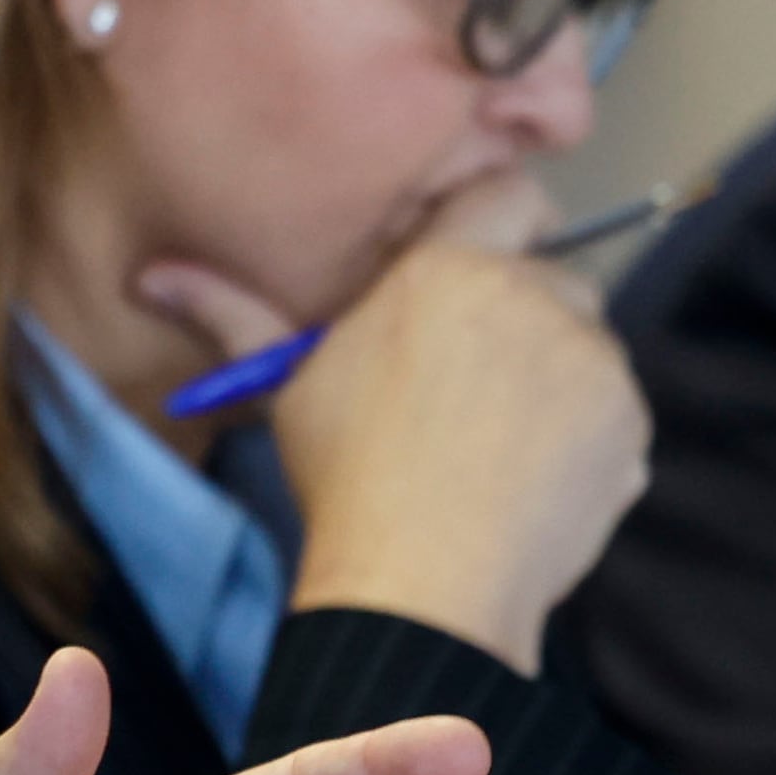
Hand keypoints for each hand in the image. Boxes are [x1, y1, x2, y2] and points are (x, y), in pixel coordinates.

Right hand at [145, 174, 645, 672]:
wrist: (425, 582)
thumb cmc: (349, 475)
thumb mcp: (289, 381)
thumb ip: (234, 313)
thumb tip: (149, 276)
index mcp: (446, 267)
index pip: (512, 192)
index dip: (506, 221)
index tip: (489, 262)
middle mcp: (527, 295)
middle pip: (554, 276)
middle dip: (527, 315)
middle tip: (476, 379)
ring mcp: (588, 357)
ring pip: (586, 344)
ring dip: (557, 377)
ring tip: (498, 442)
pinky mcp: (626, 418)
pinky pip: (615, 412)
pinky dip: (586, 438)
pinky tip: (530, 480)